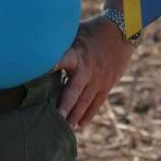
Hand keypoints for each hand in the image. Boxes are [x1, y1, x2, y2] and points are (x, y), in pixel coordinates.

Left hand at [54, 14, 133, 129]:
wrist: (121, 32)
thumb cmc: (92, 30)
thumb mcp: (75, 31)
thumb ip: (61, 42)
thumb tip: (38, 42)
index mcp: (77, 54)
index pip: (63, 60)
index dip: (53, 67)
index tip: (43, 75)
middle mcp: (87, 69)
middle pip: (74, 91)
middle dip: (64, 106)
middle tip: (55, 120)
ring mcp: (98, 80)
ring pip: (85, 102)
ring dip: (74, 116)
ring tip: (65, 130)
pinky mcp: (107, 85)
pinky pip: (96, 104)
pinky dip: (88, 115)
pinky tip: (79, 125)